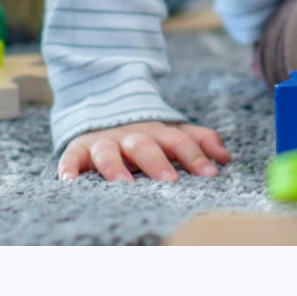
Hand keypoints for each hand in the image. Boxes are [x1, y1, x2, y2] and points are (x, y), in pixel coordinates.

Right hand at [59, 120, 230, 182]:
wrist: (102, 111)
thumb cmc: (144, 135)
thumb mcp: (171, 133)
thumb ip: (199, 141)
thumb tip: (227, 157)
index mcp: (157, 132)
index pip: (179, 140)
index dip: (195, 155)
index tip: (210, 174)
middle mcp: (131, 135)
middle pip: (144, 144)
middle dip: (157, 161)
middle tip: (169, 180)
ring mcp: (103, 141)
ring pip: (108, 150)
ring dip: (115, 166)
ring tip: (122, 183)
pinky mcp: (78, 149)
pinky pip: (71, 157)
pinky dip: (69, 168)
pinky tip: (69, 181)